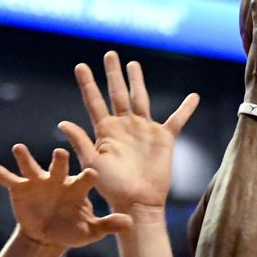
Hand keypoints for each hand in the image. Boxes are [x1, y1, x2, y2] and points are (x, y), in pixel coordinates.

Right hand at [0, 144, 131, 249]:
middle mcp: (57, 179)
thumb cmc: (73, 229)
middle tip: (60, 153)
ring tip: (19, 148)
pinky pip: (4, 177)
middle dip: (59, 161)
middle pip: (59, 167)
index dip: (88, 177)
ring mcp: (37, 181)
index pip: (84, 179)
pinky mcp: (19, 188)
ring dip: (25, 158)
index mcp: (77, 187)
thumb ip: (108, 225)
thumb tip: (130, 224)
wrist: (50, 235)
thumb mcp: (91, 231)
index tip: (92, 172)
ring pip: (31, 166)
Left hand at [59, 51, 199, 213]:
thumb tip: (62, 122)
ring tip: (133, 65)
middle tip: (110, 54)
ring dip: (137, 81)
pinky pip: (177, 120)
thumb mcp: (93, 164)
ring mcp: (144, 130)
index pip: (94, 101)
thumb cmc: (113, 188)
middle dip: (113, 74)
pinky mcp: (163, 139)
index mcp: (105, 130)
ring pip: (141, 99)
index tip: (81, 66)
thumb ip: (80, 142)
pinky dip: (186, 109)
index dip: (88, 84)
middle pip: (117, 93)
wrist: (138, 201)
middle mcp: (124, 126)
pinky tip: (194, 97)